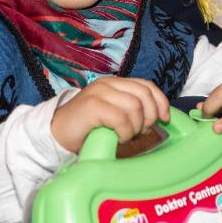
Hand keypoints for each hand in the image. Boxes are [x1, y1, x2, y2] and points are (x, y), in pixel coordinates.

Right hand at [51, 76, 169, 152]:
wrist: (57, 133)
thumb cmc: (88, 129)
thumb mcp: (114, 115)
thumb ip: (131, 110)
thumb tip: (159, 118)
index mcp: (116, 84)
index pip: (147, 86)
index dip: (160, 102)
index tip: (164, 119)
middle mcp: (108, 84)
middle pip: (144, 96)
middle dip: (148, 118)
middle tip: (140, 133)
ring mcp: (99, 93)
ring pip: (134, 107)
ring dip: (134, 128)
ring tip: (125, 136)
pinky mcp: (92, 106)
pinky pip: (121, 119)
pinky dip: (124, 132)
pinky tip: (117, 138)